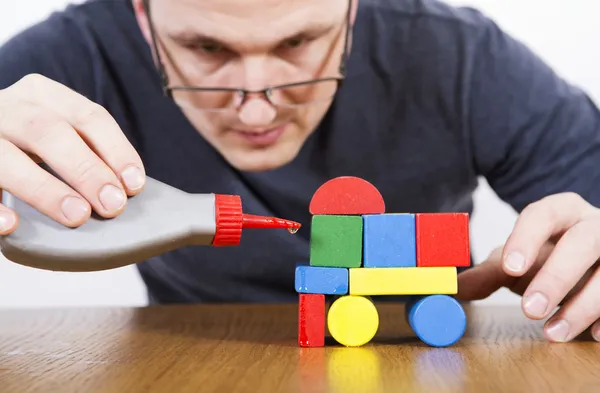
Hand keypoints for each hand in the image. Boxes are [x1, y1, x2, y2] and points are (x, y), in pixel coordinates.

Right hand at [0, 74, 145, 233]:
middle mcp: (6, 106)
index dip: (116, 150)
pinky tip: (12, 225)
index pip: (89, 117)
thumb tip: (124, 192)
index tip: (134, 184)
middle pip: (49, 132)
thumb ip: (83, 152)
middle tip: (112, 204)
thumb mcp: (55, 136)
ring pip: (5, 157)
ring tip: (77, 215)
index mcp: (42, 95)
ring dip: (44, 188)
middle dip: (86, 169)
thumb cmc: (26, 145)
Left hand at [456, 192, 599, 341]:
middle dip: (557, 276)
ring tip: (553, 332)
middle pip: (583, 242)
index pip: (543, 214)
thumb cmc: (546, 256)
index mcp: (561, 211)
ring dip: (584, 305)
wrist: (584, 259)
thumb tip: (452, 289)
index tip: (509, 268)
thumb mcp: (516, 261)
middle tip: (529, 309)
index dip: (526, 239)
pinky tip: (595, 335)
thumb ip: (488, 273)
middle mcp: (594, 225)